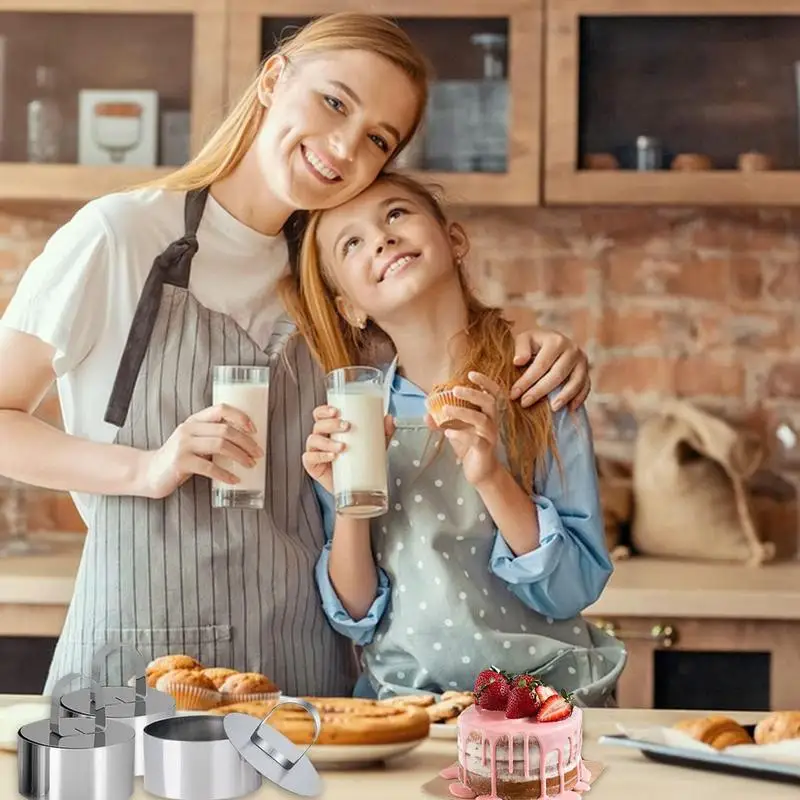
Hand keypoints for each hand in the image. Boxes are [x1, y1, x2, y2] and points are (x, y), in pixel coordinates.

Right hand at [136, 404, 262, 498]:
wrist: (149, 472)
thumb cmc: (178, 458)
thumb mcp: (194, 441)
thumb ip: (211, 437)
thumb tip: (245, 442)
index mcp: (194, 421)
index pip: (221, 409)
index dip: (240, 417)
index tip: (255, 429)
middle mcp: (188, 429)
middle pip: (225, 430)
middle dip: (246, 442)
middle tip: (258, 453)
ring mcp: (183, 445)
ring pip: (220, 445)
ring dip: (240, 456)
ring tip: (250, 464)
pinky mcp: (181, 463)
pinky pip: (209, 468)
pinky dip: (225, 474)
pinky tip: (234, 479)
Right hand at [303, 405, 395, 494]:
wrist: (356, 488)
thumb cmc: (360, 461)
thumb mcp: (374, 445)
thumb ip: (384, 431)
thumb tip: (391, 419)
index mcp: (330, 429)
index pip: (321, 414)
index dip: (325, 410)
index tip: (337, 410)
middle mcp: (320, 438)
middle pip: (318, 425)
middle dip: (330, 423)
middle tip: (346, 426)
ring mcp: (314, 451)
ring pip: (314, 440)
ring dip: (327, 441)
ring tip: (343, 446)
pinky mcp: (312, 466)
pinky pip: (310, 458)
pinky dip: (320, 456)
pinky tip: (332, 457)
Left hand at [428, 372, 502, 486]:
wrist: (481, 473)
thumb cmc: (469, 447)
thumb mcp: (454, 430)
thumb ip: (441, 420)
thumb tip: (426, 411)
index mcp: (487, 414)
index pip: (493, 393)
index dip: (485, 382)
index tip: (471, 374)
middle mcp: (492, 422)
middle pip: (489, 402)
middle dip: (473, 393)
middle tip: (455, 389)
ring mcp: (490, 436)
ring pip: (482, 420)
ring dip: (463, 412)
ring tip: (445, 409)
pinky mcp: (485, 450)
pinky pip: (476, 440)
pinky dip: (461, 434)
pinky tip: (448, 432)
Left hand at [511, 328, 589, 411]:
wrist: (550, 340)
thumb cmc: (534, 342)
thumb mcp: (524, 339)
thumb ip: (521, 348)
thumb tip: (518, 361)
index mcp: (556, 341)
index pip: (541, 365)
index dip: (527, 381)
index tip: (514, 394)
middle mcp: (572, 350)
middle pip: (557, 375)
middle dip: (540, 391)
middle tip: (525, 403)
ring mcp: (582, 361)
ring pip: (576, 382)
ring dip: (564, 397)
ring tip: (552, 409)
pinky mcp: (587, 371)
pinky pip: (586, 387)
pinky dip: (579, 398)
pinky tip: (570, 409)